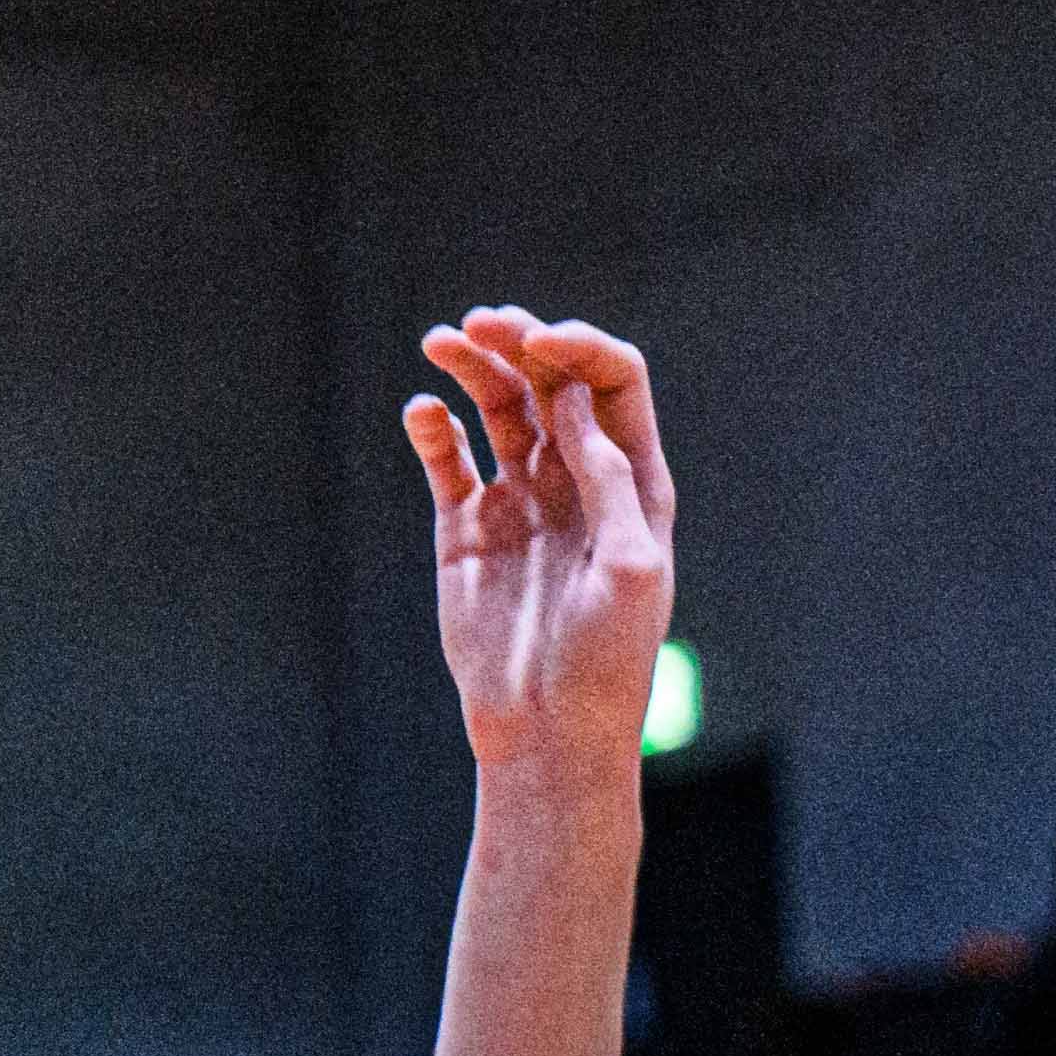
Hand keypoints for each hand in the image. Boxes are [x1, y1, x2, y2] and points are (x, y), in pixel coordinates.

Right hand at [404, 308, 677, 777]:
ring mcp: (518, 499)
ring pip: (495, 408)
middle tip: (482, 324)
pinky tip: (423, 412)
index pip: (612, 384)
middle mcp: (575, 478)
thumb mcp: (629, 566)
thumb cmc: (605, 660)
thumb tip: (570, 399)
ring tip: (439, 342)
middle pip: (548, 383)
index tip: (540, 344)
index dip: (579, 350)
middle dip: (518, 342)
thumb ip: (607, 478)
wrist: (545, 730)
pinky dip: (433, 427)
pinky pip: (447, 459)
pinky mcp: (464, 528)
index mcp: (632, 482)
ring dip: (471, 368)